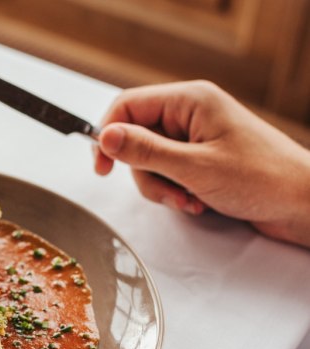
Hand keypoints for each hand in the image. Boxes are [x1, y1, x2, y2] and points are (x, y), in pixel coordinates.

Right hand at [93, 80, 309, 247]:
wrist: (302, 203)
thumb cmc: (264, 178)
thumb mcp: (194, 167)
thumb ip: (145, 151)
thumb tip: (106, 136)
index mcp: (190, 101)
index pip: (128, 105)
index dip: (108, 134)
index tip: (102, 165)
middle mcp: (190, 114)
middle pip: (136, 138)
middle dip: (145, 172)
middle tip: (167, 189)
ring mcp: (195, 137)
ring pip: (149, 160)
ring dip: (162, 187)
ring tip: (188, 199)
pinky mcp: (200, 158)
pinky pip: (167, 172)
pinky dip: (175, 191)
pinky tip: (197, 201)